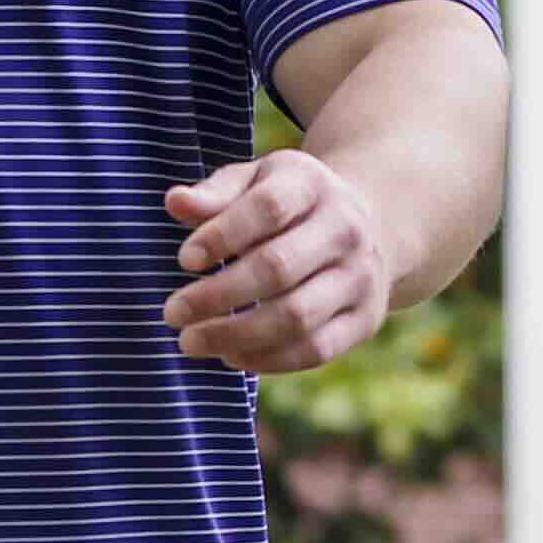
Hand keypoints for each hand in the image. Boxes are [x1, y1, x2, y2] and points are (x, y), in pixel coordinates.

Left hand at [164, 148, 406, 373]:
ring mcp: (361, 277)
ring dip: (235, 335)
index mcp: (312, 185)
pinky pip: (315, 349)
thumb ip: (216, 194)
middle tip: (173, 313)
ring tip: (190, 341)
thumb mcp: (256, 183)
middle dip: (217, 295)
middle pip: (278, 268)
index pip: (268, 208)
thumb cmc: (290, 206)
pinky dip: (267, 359)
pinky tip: (229, 354)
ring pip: (296, 317)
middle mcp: (346, 230)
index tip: (184, 260)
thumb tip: (175, 202)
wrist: (369, 228)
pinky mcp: (366, 319)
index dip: (223, 235)